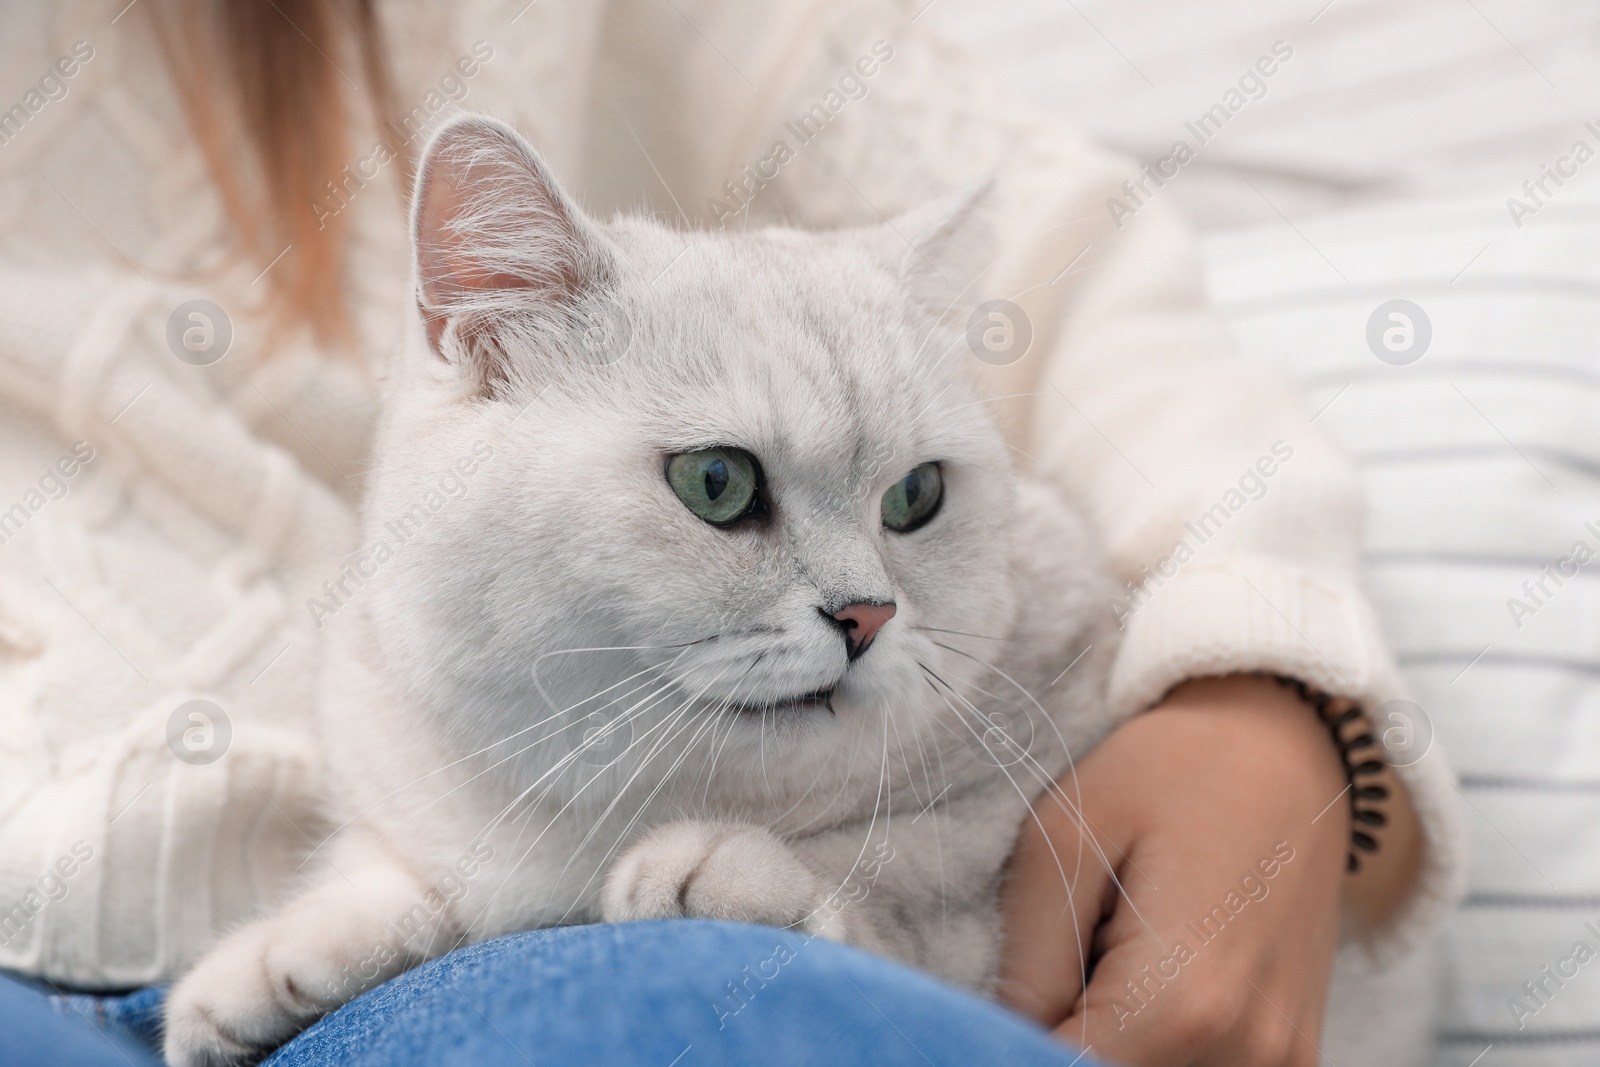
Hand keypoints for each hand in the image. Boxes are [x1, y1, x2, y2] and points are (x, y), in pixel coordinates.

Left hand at [998, 675, 1417, 1065]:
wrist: (1282, 743)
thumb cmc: (1167, 770)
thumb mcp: (1065, 835)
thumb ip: (1027, 961)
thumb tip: (1002, 1037)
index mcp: (1183, 1003)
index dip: (1014, 1038)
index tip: (1020, 976)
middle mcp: (1246, 1050)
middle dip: (1066, 1031)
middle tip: (1071, 945)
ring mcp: (1281, 1059)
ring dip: (1115, 1032)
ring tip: (1115, 949)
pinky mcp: (1294, 1054)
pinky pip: (1198, 1066)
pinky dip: (1159, 1038)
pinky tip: (1157, 970)